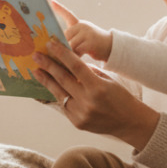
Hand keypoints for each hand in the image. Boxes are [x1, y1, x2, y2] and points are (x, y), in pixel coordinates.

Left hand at [34, 38, 159, 149]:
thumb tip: (70, 63)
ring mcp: (81, 113)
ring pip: (59, 93)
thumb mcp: (108, 80)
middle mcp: (88, 101)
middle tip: (36, 55)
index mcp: (98, 87)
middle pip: (63, 79)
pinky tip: (50, 86)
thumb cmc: (121, 97)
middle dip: (48, 65)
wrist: (130, 122)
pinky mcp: (77, 123)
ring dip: (47, 80)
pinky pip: (64, 105)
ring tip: (36, 70)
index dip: (62, 54)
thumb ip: (89, 73)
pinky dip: (57, 94)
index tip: (50, 45)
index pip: (76, 66)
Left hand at [52, 0, 112, 60]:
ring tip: (65, 60)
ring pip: (69, 45)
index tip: (52, 2)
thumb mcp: (83, 37)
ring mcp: (87, 33)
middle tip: (55, 53)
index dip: (59, 8)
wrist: (113, 48)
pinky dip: (73, 57)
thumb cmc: (95, 44)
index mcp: (79, 24)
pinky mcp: (90, 43)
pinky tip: (74, 62)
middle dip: (60, 46)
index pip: (68, 14)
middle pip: (64, 36)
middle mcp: (82, 26)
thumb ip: (71, 38)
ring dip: (66, 53)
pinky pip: (76, 51)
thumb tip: (55, 45)